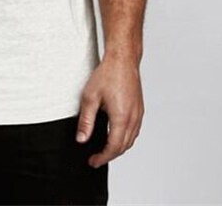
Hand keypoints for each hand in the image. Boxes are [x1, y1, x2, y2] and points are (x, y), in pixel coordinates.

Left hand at [75, 52, 143, 167]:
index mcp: (121, 118)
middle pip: (123, 147)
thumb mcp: (90, 97)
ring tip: (104, 149)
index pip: (113, 147)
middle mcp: (133, 118)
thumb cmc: (108, 74)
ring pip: (131, 140)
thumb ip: (86, 120)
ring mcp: (138, 114)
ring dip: (118, 147)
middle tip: (96, 158)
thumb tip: (82, 139)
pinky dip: (125, 138)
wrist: (123, 60)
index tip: (93, 161)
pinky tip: (116, 134)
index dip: (102, 157)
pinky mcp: (139, 109)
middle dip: (109, 155)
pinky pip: (134, 130)